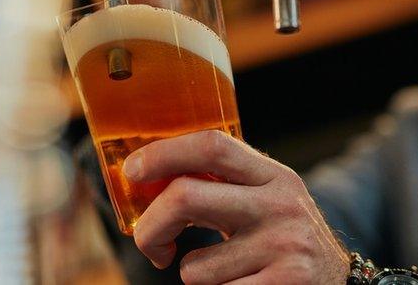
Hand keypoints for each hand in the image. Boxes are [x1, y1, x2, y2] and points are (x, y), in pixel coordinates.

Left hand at [122, 130, 350, 283]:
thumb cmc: (285, 241)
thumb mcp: (267, 200)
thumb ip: (223, 184)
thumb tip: (149, 179)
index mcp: (273, 176)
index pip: (211, 145)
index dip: (162, 154)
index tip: (132, 172)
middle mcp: (280, 205)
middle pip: (185, 197)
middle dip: (150, 227)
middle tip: (151, 246)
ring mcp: (283, 248)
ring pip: (193, 267)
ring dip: (194, 276)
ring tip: (225, 274)